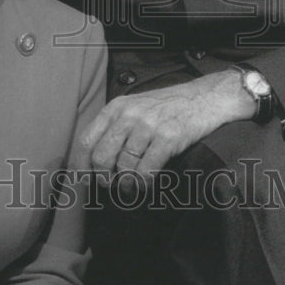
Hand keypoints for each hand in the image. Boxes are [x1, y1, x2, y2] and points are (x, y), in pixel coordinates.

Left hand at [78, 70, 254, 176]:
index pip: (86, 141)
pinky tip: (148, 182)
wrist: (204, 98)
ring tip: (133, 186)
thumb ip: (115, 127)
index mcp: (116, 108)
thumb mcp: (135, 108)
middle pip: (101, 158)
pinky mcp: (168, 138)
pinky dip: (144, 183)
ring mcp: (148, 125)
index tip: (84, 181)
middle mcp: (128, 115)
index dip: (80, 166)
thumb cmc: (168, 107)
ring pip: (124, 168)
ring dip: (127, 185)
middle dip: (105, 179)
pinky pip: (146, 171)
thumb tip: (94, 161)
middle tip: (113, 185)